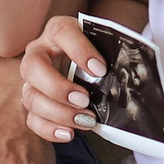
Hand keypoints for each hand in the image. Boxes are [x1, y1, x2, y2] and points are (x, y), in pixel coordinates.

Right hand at [18, 15, 103, 144]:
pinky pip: (32, 119)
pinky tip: (69, 133)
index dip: (79, 51)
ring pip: (31, 97)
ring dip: (58, 113)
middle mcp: (39, 52)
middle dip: (57, 88)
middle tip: (84, 100)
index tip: (100, 69)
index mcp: (58, 30)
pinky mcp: (34, 102)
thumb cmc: (100, 52)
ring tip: (85, 120)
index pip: (62, 32)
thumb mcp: (106, 45)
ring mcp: (33, 79)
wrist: (92, 65)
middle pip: (32, 67)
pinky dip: (49, 129)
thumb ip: (114, 52)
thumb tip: (132, 69)